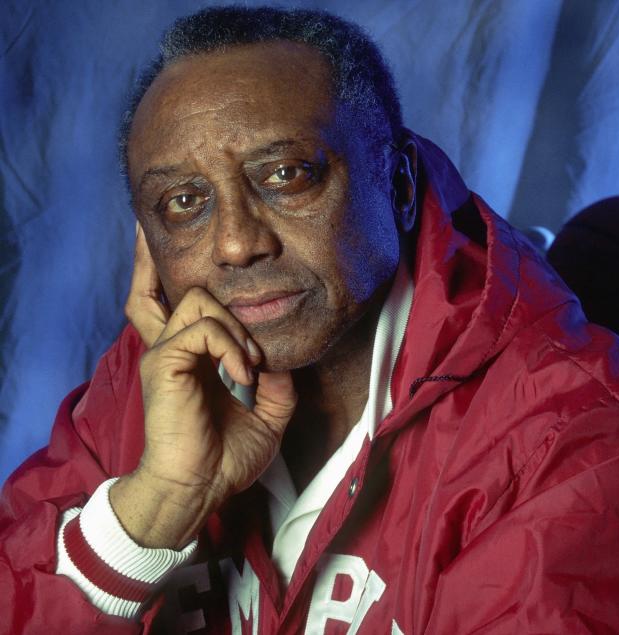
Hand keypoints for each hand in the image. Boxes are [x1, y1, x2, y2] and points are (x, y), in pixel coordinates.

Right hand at [111, 222, 297, 547]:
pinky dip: (232, 347)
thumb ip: (275, 377)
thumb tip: (282, 355)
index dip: (160, 269)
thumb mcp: (268, 412)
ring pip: (199, 299)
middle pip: (167, 286)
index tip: (158, 238)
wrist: (199, 488)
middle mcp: (172, 347)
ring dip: (237, 328)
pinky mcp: (164, 362)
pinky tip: (243, 376)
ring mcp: (166, 352)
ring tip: (250, 366)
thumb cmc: (227, 456)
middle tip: (211, 284)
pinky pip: (203, 328)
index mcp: (191, 356)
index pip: (168, 301)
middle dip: (186, 271)